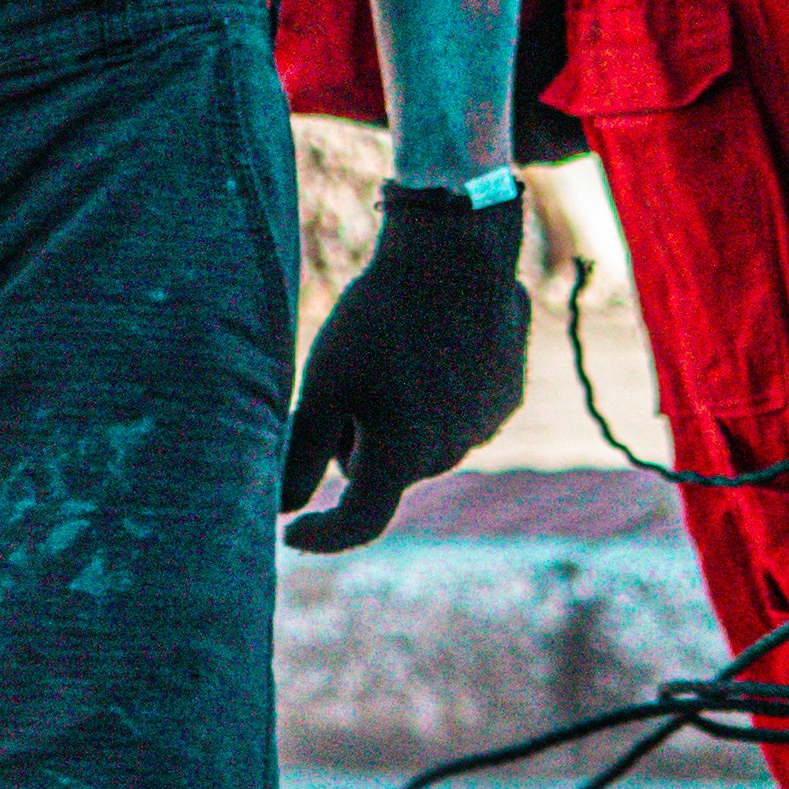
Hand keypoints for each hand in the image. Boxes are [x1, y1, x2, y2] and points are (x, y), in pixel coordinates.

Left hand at [282, 181, 530, 551]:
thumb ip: (300, 454)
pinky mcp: (506, 397)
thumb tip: (282, 509)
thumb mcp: (324, 382)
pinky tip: (432, 342)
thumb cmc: (379, 317)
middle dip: (360, 442)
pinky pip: (457, 414)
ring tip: (393, 350)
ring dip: (401, 417)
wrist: (457, 252)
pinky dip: (437, 394)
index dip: (322, 535)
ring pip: (422, 441)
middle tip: (345, 379)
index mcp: (403, 457)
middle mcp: (451, 453)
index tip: (290, 531)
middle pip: (386, 469)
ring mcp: (486, 426)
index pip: (360, 523)